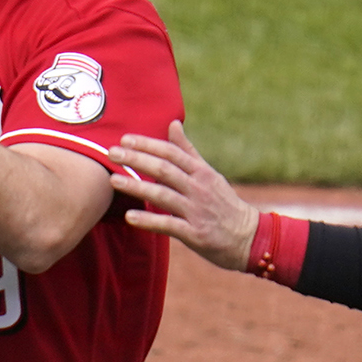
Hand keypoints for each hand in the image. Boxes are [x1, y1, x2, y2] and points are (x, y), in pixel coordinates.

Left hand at [112, 122, 258, 271]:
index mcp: (202, 172)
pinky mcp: (196, 234)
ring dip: (138, 187)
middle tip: (112, 153)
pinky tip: (130, 217)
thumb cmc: (224, 204)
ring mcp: (197, 211)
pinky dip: (150, 221)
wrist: (250, 238)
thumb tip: (173, 124)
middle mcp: (199, 188)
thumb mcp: (210, 174)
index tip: (125, 139)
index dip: (148, 145)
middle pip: (165, 169)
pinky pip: (169, 225)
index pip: (172, 153)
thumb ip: (188, 151)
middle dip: (137, 160)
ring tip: (114, 181)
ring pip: (164, 195)